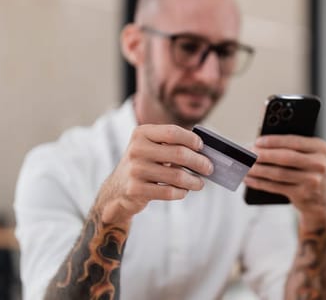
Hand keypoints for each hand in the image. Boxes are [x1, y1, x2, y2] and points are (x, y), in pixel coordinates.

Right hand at [97, 125, 213, 223]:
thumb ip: (171, 145)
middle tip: (209, 168)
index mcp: (141, 133)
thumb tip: (204, 152)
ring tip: (199, 183)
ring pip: (177, 176)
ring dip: (194, 181)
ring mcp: (134, 170)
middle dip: (199, 162)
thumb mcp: (151, 148)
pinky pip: (169, 192)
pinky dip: (181, 192)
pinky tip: (183, 191)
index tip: (202, 147)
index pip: (172, 132)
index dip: (191, 139)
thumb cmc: (143, 165)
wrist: (117, 189)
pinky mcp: (135, 189)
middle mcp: (136, 149)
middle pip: (179, 154)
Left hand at [245, 135, 325, 227]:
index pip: (294, 141)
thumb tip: (259, 144)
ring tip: (245, 166)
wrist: (320, 198)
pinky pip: (276, 187)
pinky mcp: (302, 194)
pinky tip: (249, 179)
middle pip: (286, 158)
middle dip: (264, 155)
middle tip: (248, 153)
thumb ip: (290, 147)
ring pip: (279, 173)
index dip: (274, 141)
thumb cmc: (307, 170)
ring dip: (258, 170)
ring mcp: (312, 181)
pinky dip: (260, 183)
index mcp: (320, 147)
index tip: (257, 141)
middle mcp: (319, 164)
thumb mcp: (307, 155)